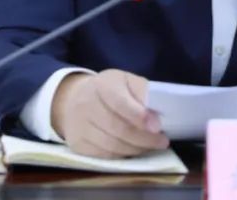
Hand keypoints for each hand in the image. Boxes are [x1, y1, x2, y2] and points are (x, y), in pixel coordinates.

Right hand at [50, 69, 168, 158]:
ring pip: (113, 145)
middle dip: (144, 138)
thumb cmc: (109, 90)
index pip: (120, 102)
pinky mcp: (78, 144)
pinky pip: (105, 155)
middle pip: (118, 128)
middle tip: (162, 141)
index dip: (140, 116)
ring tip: (151, 146)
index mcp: (102, 84)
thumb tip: (157, 115)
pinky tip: (134, 149)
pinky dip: (124, 154)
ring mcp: (80, 126)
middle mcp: (87, 105)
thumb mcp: (127, 81)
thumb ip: (142, 93)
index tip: (158, 126)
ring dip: (136, 148)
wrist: (74, 100)